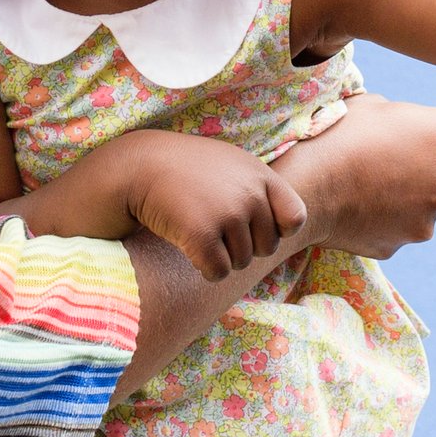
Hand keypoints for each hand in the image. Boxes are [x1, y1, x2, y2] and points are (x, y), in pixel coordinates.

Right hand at [123, 132, 310, 280]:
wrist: (140, 166)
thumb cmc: (187, 169)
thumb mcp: (231, 164)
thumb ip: (260, 190)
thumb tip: (290, 228)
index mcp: (261, 176)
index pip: (295, 218)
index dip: (277, 230)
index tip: (252, 226)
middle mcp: (250, 195)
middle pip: (266, 248)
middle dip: (243, 247)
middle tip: (215, 230)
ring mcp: (227, 215)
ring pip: (241, 263)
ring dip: (221, 257)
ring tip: (198, 230)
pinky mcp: (202, 235)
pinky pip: (218, 271)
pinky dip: (205, 268)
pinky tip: (190, 248)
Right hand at [272, 98, 435, 257]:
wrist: (304, 186)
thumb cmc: (338, 134)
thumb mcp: (379, 106)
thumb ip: (412, 122)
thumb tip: (411, 130)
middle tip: (402, 162)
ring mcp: (430, 220)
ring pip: (432, 208)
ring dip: (413, 197)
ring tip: (371, 182)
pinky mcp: (403, 243)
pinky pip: (403, 227)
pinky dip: (388, 217)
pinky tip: (360, 203)